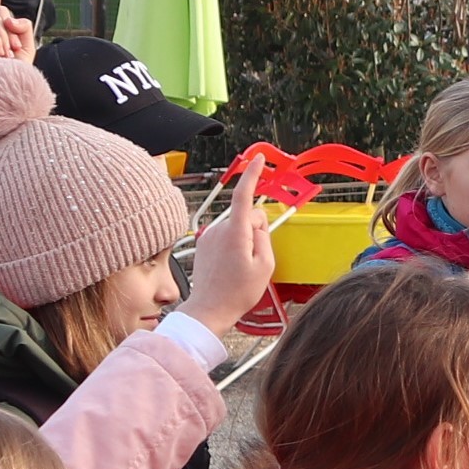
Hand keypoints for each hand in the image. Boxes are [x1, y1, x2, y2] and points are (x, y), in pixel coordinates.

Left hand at [178, 166, 275, 337]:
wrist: (209, 310)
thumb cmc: (237, 293)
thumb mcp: (265, 266)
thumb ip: (264, 237)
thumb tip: (257, 224)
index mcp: (235, 233)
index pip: (245, 195)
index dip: (252, 174)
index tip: (258, 159)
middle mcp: (219, 229)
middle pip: (247, 216)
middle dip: (256, 230)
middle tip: (254, 259)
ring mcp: (209, 236)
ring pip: (237, 227)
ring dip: (244, 240)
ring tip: (239, 267)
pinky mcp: (204, 243)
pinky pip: (226, 235)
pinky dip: (233, 245)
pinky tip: (230, 266)